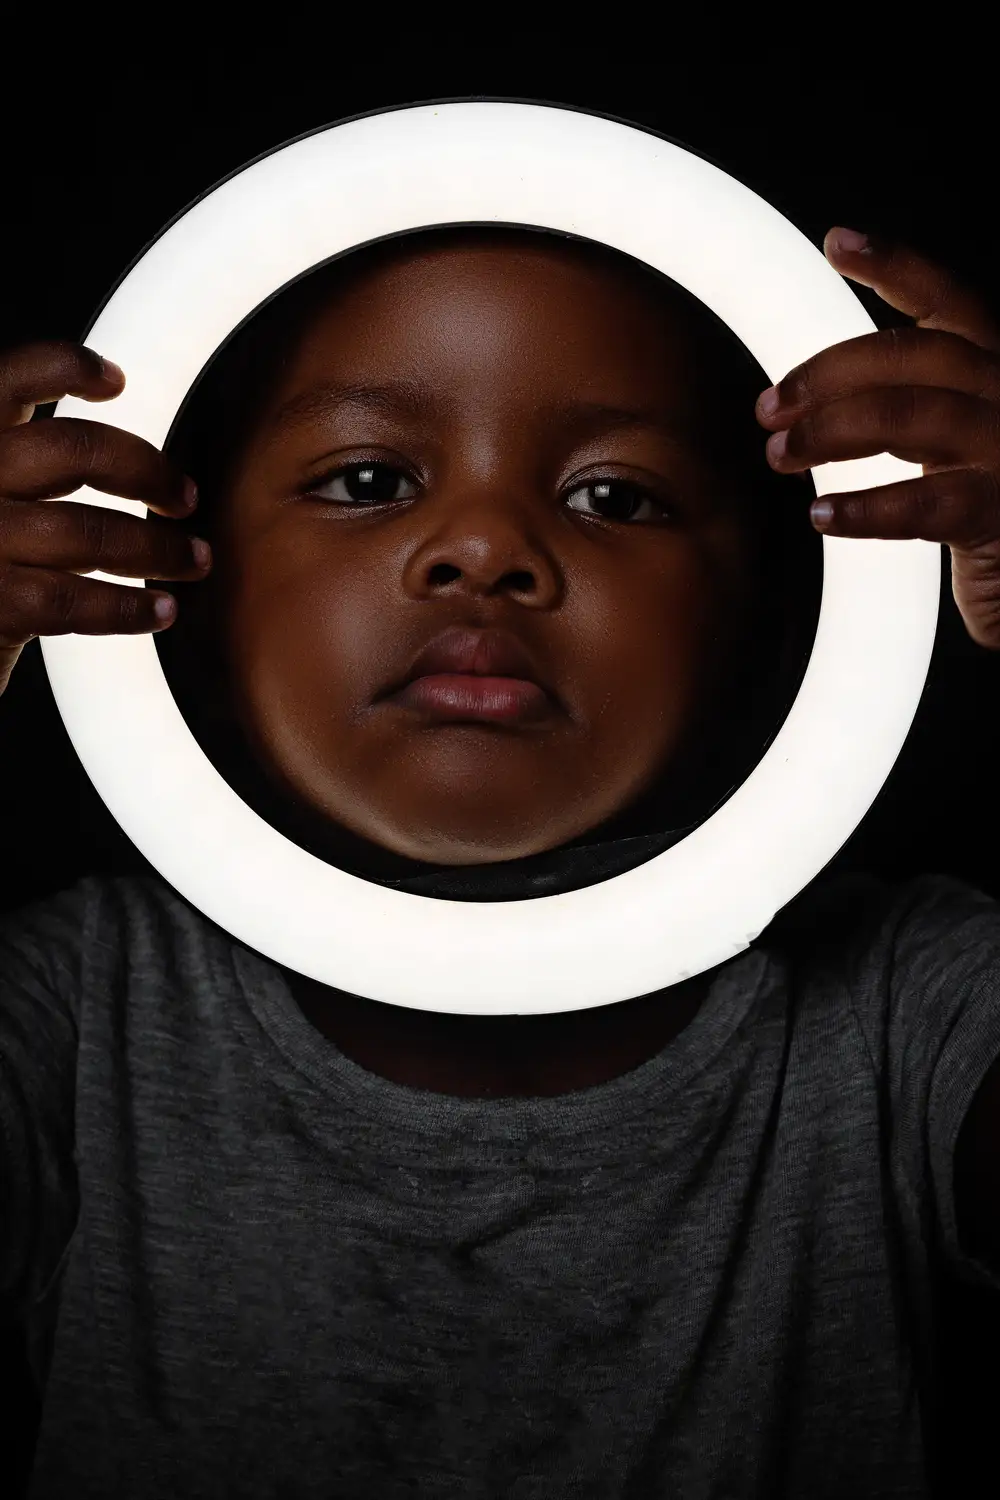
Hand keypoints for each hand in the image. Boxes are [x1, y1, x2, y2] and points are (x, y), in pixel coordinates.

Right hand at [0, 341, 211, 695]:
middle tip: (186, 500)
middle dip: (147, 471)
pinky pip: (74, 601)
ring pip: (88, 531)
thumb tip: (143, 469)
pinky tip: (161, 612)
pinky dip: (129, 608)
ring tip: (195, 560)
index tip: (116, 382)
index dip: (65, 367)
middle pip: (74, 449)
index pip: (8, 377)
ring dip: (158, 548)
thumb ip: (34, 470)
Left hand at [754, 227, 999, 649]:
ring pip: (912, 416)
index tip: (838, 243)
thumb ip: (907, 405)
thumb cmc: (987, 507)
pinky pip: (925, 506)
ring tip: (780, 454)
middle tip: (769, 407)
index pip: (949, 302)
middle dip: (830, 373)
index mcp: (997, 369)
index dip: (896, 267)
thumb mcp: (954, 442)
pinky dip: (865, 508)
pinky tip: (822, 515)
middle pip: (915, 356)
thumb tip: (802, 401)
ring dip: (831, 431)